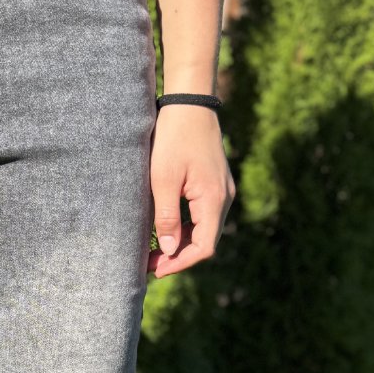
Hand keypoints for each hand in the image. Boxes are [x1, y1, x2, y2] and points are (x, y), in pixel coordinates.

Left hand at [147, 104, 235, 279]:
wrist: (190, 103)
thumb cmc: (174, 137)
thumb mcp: (163, 179)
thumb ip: (167, 217)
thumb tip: (170, 250)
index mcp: (214, 199)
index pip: (204, 247)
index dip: (181, 263)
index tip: (156, 269)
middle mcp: (224, 198)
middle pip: (205, 241)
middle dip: (178, 256)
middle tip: (149, 263)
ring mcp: (222, 191)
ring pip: (204, 229)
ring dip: (181, 243)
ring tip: (154, 250)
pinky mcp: (215, 184)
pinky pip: (203, 215)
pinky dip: (186, 227)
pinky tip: (165, 229)